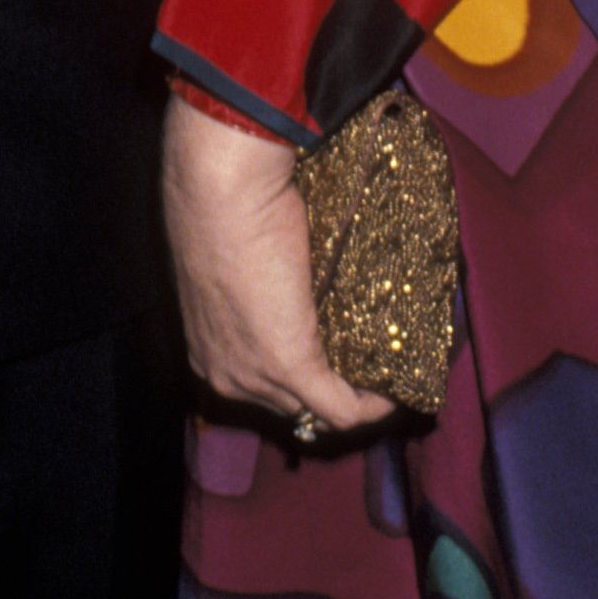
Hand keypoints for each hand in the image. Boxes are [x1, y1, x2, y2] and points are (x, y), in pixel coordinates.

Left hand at [161, 93, 393, 435]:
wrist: (222, 188)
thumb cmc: (223, 207)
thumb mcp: (230, 262)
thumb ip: (250, 289)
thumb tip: (286, 282)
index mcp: (206, 352)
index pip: (258, 387)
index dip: (294, 379)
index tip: (327, 357)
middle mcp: (225, 377)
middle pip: (288, 404)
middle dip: (325, 391)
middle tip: (362, 362)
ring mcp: (256, 377)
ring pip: (315, 410)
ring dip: (352, 396)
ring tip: (382, 372)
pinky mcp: (290, 365)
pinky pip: (342, 407)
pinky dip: (372, 404)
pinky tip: (392, 388)